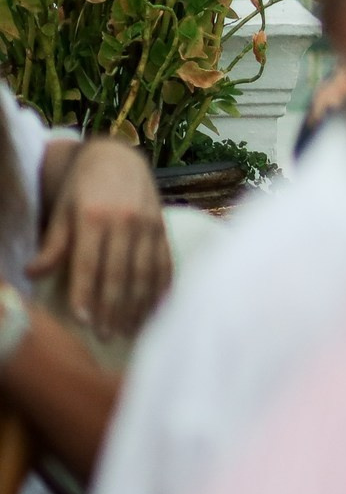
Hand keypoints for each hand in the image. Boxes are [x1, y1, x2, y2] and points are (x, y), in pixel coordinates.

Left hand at [31, 137, 169, 336]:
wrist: (118, 158)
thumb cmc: (82, 188)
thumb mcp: (62, 211)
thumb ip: (53, 244)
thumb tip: (32, 274)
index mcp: (94, 217)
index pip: (89, 263)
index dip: (86, 293)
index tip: (83, 321)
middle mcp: (125, 222)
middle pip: (119, 273)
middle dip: (112, 308)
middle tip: (105, 336)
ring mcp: (149, 225)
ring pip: (145, 273)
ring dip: (137, 305)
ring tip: (127, 330)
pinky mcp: (163, 229)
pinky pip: (165, 263)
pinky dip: (161, 289)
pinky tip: (154, 310)